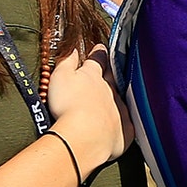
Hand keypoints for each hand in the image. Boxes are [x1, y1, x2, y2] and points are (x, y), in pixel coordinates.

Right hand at [46, 45, 133, 172]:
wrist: (84, 137)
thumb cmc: (68, 106)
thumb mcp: (60, 77)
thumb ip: (67, 62)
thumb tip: (73, 50)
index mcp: (93, 76)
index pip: (98, 59)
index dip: (99, 53)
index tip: (100, 49)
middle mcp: (110, 90)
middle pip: (112, 78)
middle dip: (110, 73)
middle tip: (108, 72)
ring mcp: (119, 109)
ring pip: (120, 100)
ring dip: (114, 100)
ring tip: (107, 103)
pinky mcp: (125, 130)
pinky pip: (126, 124)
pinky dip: (121, 123)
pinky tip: (117, 126)